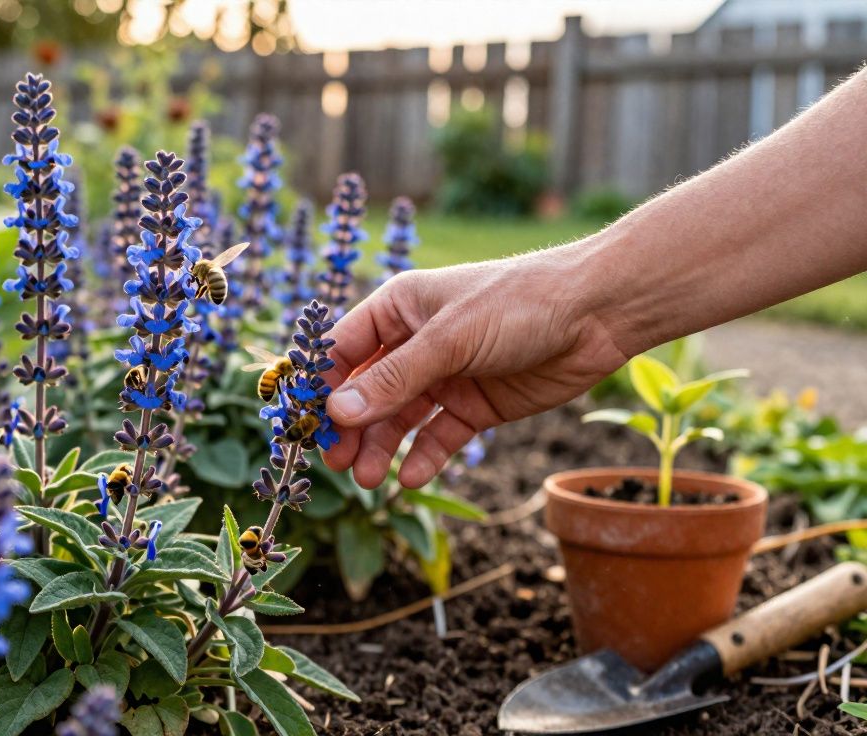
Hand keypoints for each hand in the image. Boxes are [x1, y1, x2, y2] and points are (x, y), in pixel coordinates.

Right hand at [321, 248, 629, 488]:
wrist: (599, 314)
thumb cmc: (521, 302)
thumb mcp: (451, 339)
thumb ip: (395, 379)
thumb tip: (337, 412)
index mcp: (398, 309)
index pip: (342, 350)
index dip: (319, 385)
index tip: (301, 422)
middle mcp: (414, 342)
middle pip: (365, 392)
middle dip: (348, 427)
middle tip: (335, 463)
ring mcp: (445, 376)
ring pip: (398, 419)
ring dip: (380, 448)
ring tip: (369, 480)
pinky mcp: (474, 406)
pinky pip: (438, 436)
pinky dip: (424, 457)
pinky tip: (410, 478)